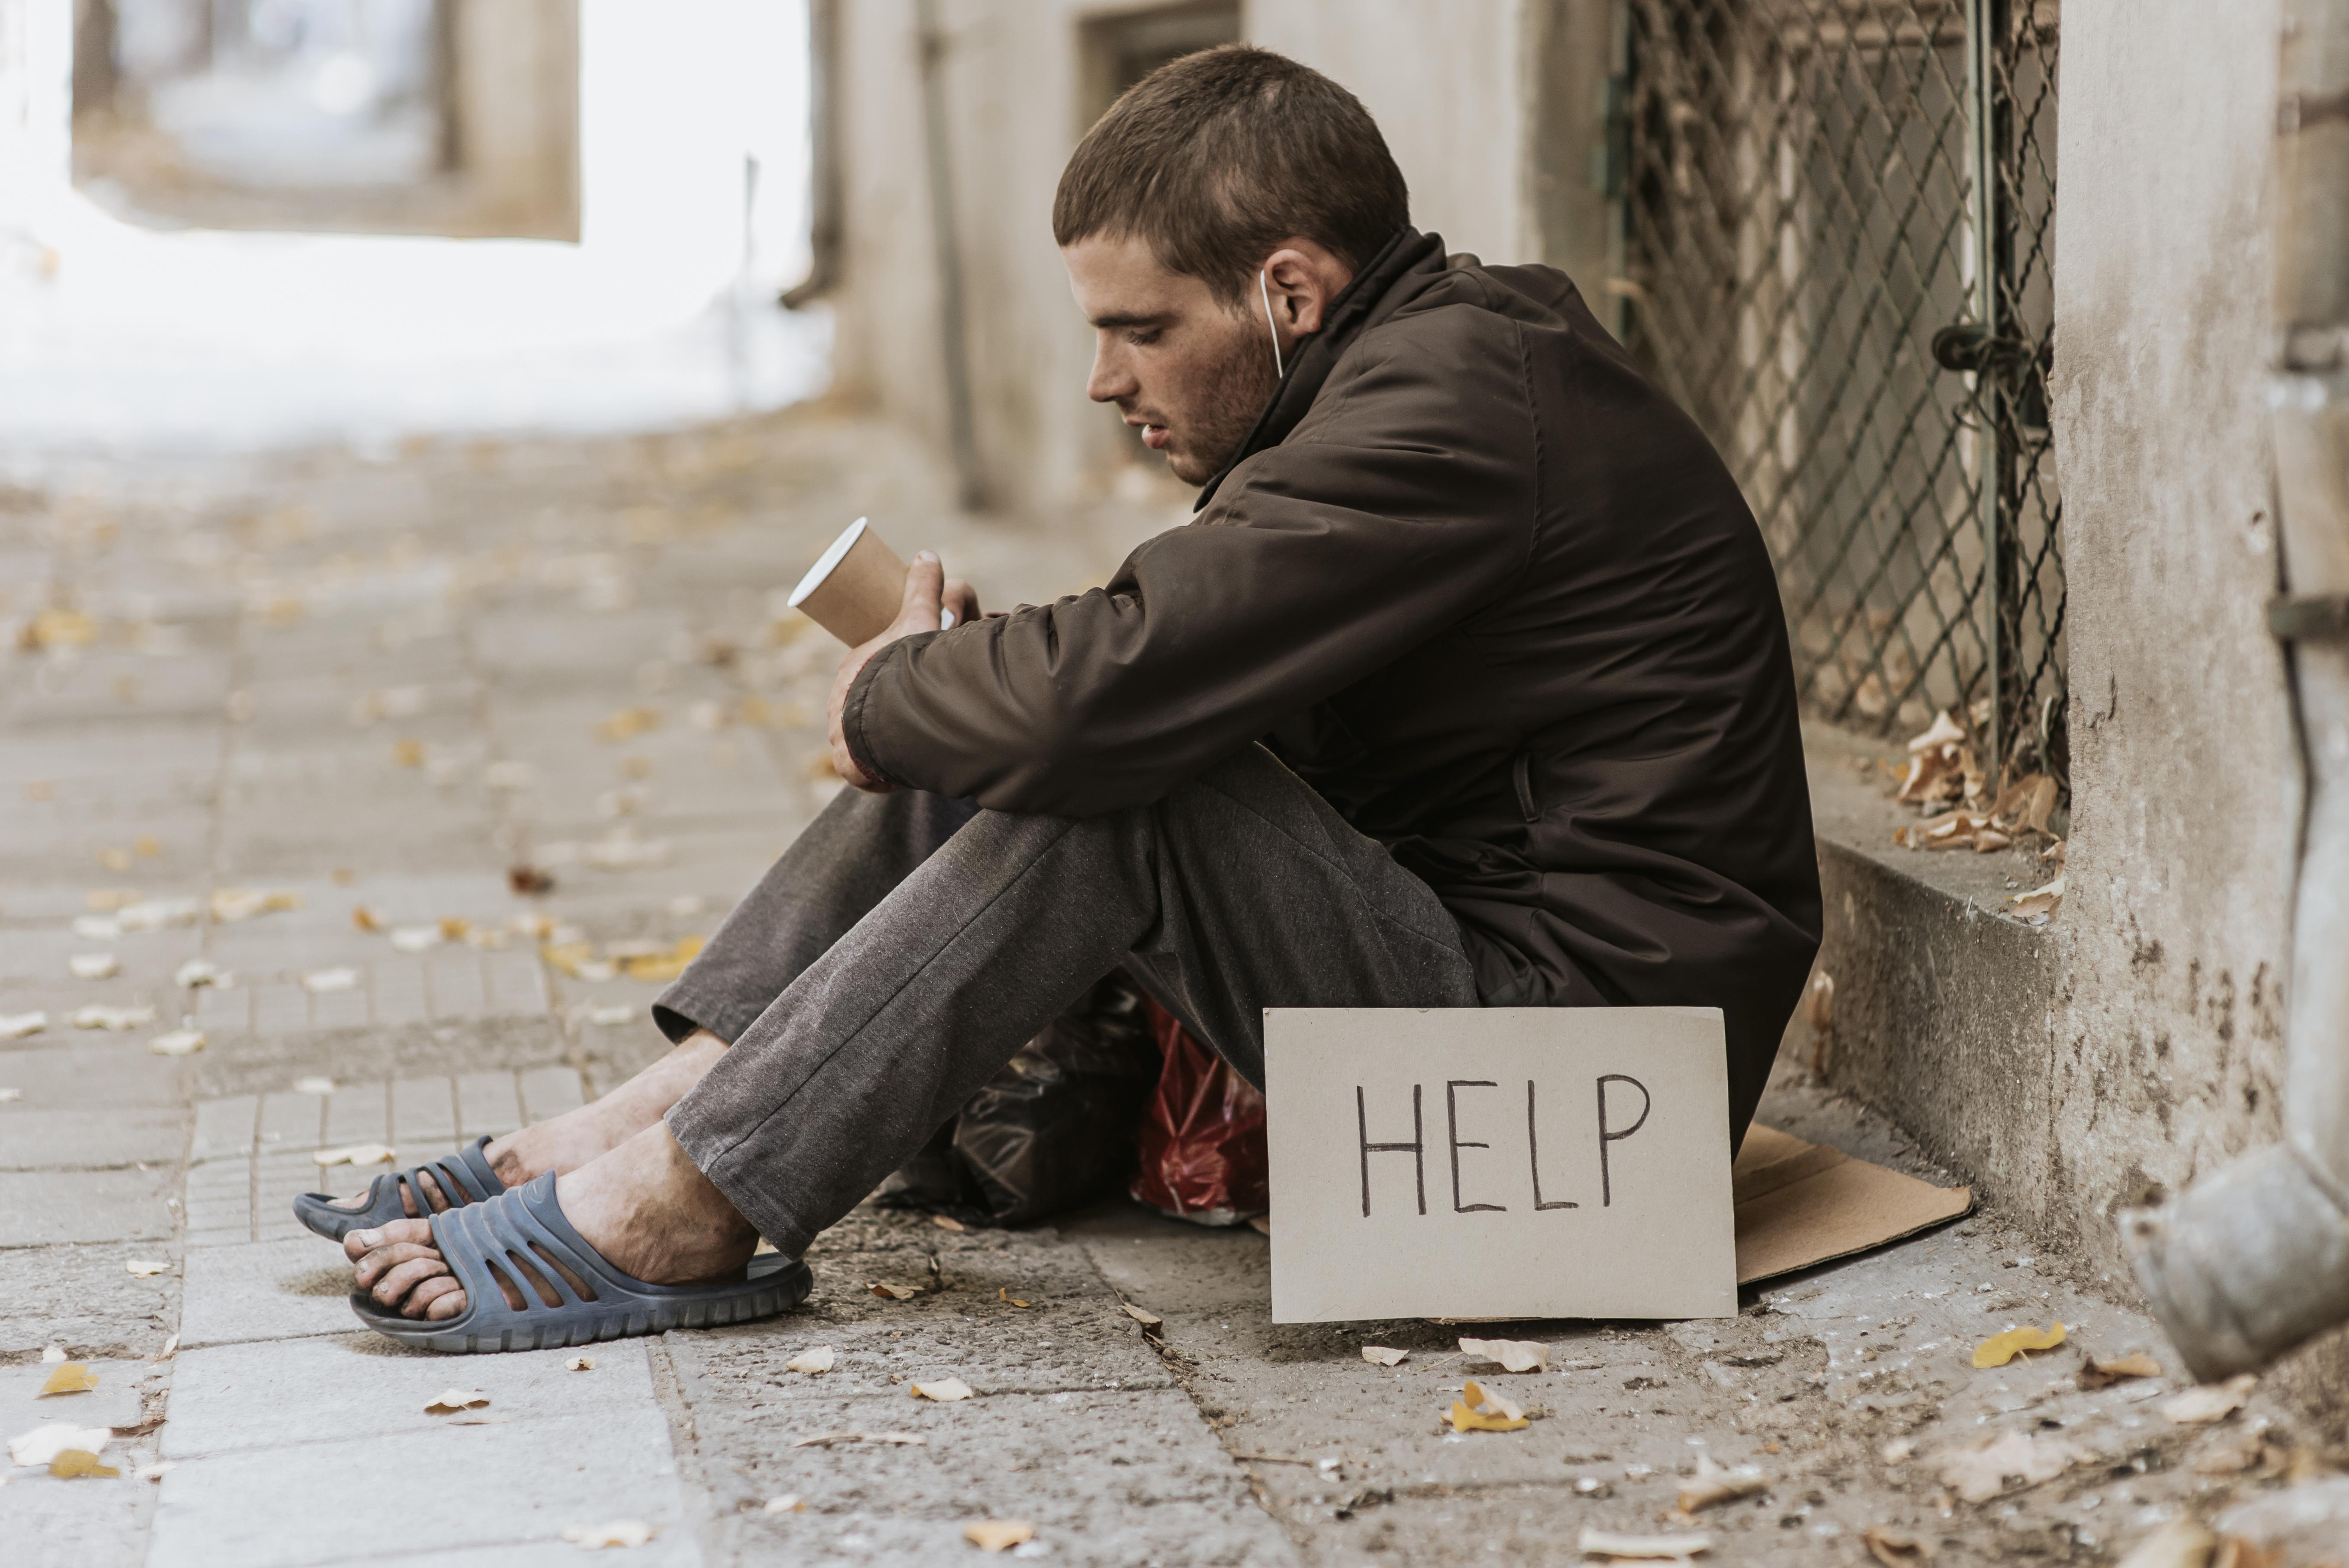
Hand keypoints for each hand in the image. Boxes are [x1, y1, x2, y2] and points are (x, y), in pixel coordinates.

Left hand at [827, 551, 978, 791]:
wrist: (892, 713)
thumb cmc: (902, 664)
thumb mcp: (917, 619)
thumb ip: (923, 588)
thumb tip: (927, 555)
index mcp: (851, 671)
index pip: (867, 671)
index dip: (890, 673)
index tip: (910, 677)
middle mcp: (839, 706)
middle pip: (864, 707)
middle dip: (888, 710)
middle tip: (919, 711)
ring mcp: (843, 739)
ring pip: (864, 741)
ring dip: (884, 743)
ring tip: (913, 742)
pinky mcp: (853, 768)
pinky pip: (866, 772)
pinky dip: (880, 772)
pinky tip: (897, 770)